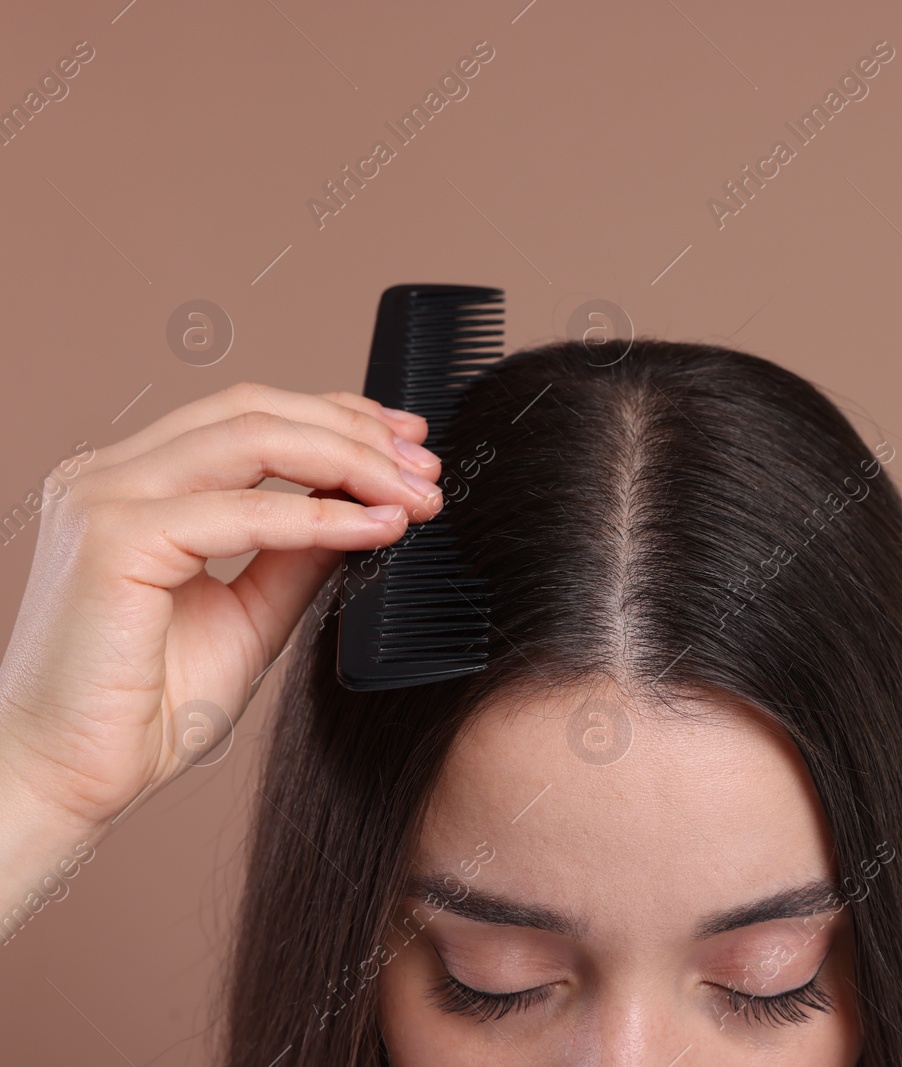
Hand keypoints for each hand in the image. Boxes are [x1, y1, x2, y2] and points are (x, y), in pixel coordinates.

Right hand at [0, 382, 443, 847]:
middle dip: (357, 433)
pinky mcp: (114, 539)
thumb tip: (366, 507)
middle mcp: (111, 476)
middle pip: (256, 410)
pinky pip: (244, 510)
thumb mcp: (251, 613)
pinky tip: (377, 529)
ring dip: (351, 462)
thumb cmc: (144, 708)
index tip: (409, 444)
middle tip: (428, 468)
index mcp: (135, 483)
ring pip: (254, 438)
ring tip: (415, 494)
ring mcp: (105, 498)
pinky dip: (321, 516)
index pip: (249, 416)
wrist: (69, 776)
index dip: (337, 417)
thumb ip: (298, 554)